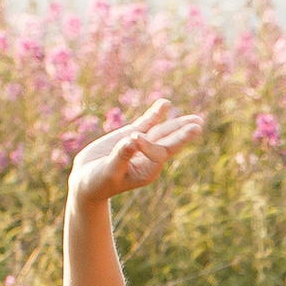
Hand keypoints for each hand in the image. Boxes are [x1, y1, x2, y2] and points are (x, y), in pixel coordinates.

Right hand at [68, 96, 204, 207]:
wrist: (86, 181)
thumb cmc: (97, 182)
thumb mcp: (108, 171)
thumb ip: (121, 156)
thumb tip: (133, 139)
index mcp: (147, 171)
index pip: (157, 153)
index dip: (148, 143)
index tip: (132, 138)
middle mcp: (149, 158)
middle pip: (168, 142)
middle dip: (182, 132)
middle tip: (199, 123)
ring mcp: (141, 145)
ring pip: (161, 131)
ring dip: (175, 123)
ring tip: (195, 118)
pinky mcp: (130, 136)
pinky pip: (146, 123)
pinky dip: (155, 114)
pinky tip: (165, 104)